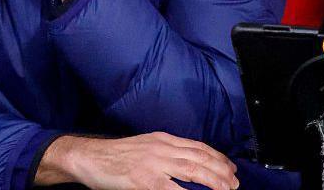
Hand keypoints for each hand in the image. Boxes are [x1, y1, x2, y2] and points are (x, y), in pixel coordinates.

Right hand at [35, 132, 238, 189]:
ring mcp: (153, 164)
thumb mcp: (144, 147)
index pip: (197, 146)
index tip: (230, 167)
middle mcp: (161, 148)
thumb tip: (187, 165)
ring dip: (214, 180)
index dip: (217, 157)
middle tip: (235, 183)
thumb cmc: (114, 156)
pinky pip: (172, 189)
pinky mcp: (144, 180)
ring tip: (227, 189)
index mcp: (161, 139)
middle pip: (199, 157)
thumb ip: (165, 154)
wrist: (88, 157)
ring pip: (192, 170)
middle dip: (221, 171)